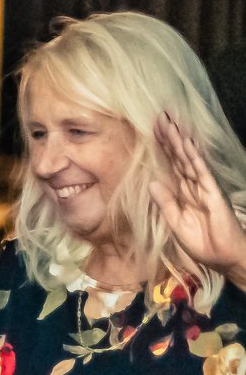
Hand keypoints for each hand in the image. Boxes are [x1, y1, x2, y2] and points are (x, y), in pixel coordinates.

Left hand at [151, 115, 245, 283]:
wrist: (223, 257)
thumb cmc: (202, 243)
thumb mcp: (175, 223)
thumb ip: (165, 203)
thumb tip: (152, 183)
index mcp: (183, 193)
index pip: (171, 165)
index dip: (162, 149)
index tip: (151, 131)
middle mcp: (193, 186)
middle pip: (178, 157)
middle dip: (169, 138)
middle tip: (159, 117)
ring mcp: (204, 188)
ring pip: (189, 160)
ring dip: (179, 142)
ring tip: (170, 124)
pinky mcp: (213, 193)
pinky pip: (201, 172)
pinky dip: (194, 158)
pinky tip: (187, 144)